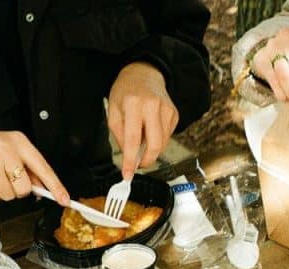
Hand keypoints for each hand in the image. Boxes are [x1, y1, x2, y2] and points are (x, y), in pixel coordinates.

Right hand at [0, 130, 69, 204]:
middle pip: (25, 188)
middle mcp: (7, 149)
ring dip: (1, 192)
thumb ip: (26, 168)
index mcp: (18, 141)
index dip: (55, 186)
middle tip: (4, 178)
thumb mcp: (7, 150)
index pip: (43, 167)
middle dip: (16, 190)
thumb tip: (43, 189)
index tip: (64, 200)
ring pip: (9, 195)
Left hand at [108, 62, 178, 179]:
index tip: (128, 175)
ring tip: (141, 138)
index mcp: (133, 104)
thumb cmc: (126, 92)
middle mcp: (153, 106)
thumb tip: (130, 156)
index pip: (132, 139)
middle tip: (139, 165)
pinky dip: (158, 139)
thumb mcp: (113, 111)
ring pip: (162, 142)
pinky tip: (150, 129)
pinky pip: (167, 136)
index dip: (130, 160)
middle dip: (147, 160)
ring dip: (151, 149)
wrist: (144, 73)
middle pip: (154, 144)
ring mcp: (167, 109)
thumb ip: (119, 134)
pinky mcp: (174, 113)